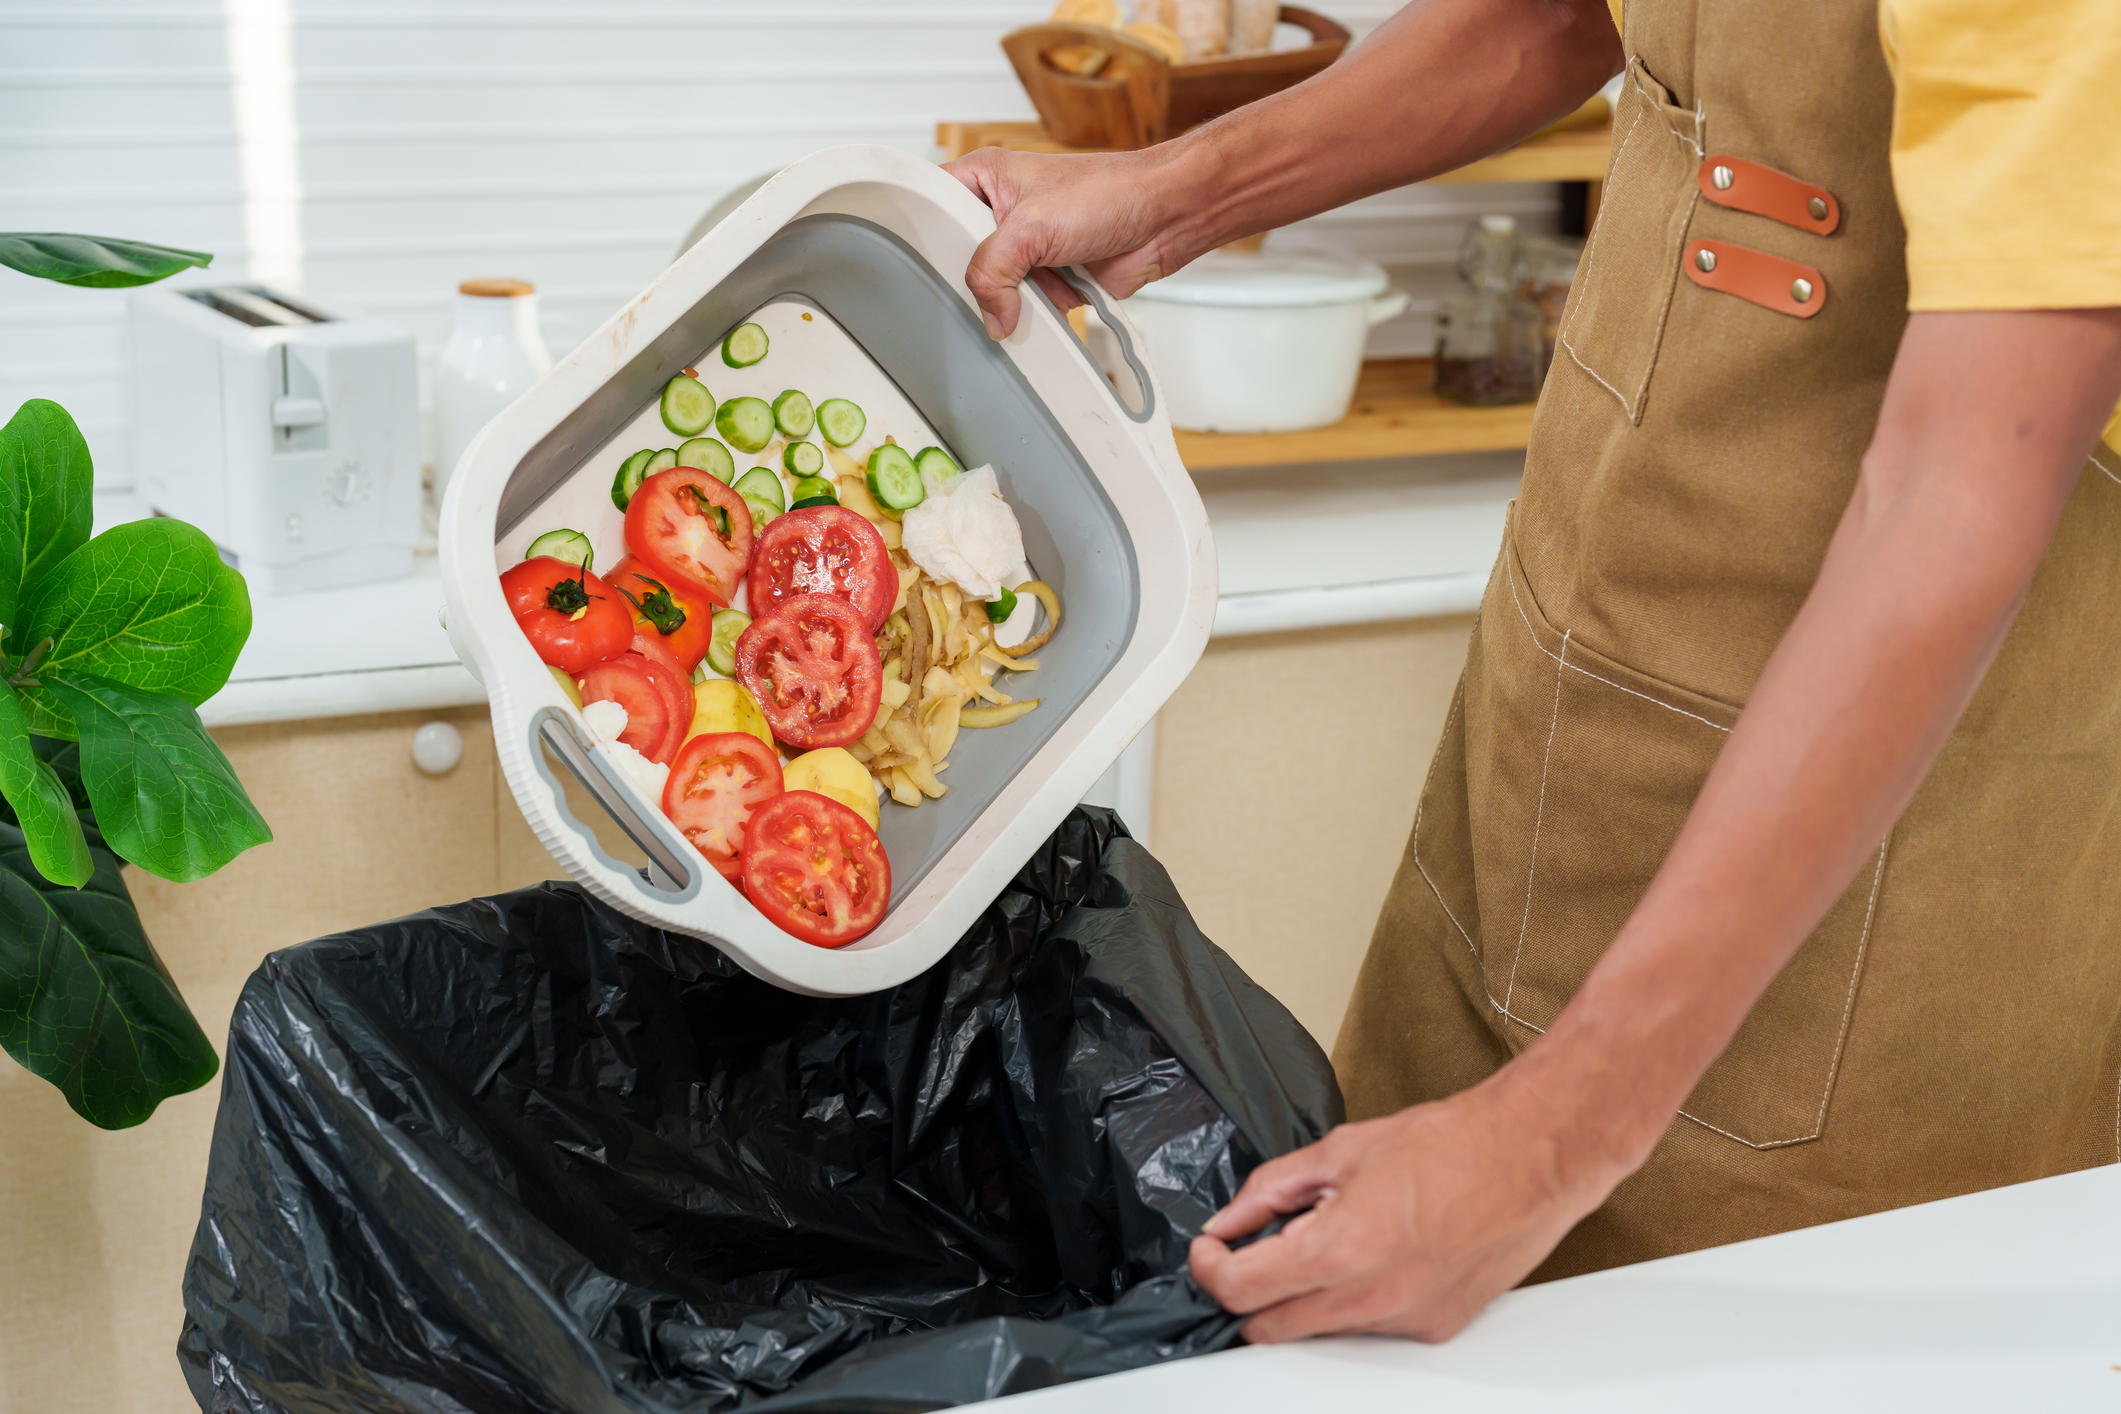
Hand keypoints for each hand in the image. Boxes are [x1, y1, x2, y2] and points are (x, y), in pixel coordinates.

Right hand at [943, 145, 1209, 339]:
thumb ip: (993, 270)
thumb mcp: (1032, 226)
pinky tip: (1050, 308)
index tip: (919, 266)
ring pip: (994, 291)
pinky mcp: (1049, 279)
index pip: (932, 207)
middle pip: (961, 259)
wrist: (1164, 217)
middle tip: (983, 289)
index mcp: (984, 178)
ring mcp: (1025, 249)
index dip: (925, 237)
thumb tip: (990, 314)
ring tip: (1029, 294)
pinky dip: (1038, 316)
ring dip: (1011, 302)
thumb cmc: (1110, 192)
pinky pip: (1027, 309)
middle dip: (976, 280)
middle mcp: (1001, 213)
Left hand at [1188, 1074, 1627, 1342]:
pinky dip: (1352, 1300)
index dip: (1209, 1268)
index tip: (1209, 1249)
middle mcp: (1371, 1298)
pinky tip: (1374, 1254)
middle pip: (1269, 1327)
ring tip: (1328, 1238)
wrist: (1531, 1158)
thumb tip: (1232, 1217)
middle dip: (1247, 1291)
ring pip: (1318, 1331)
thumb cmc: (1451, 1144)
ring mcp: (1404, 1320)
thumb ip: (1273, 1188)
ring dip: (1302, 1296)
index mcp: (1340, 1248)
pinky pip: (1368, 1328)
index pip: (1241, 1290)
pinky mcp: (1433, 1328)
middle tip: (1249, 1251)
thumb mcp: (1342, 1150)